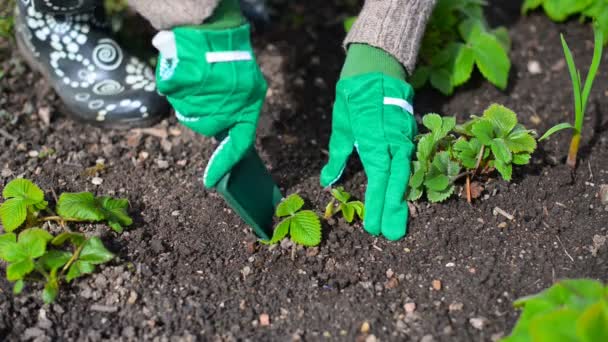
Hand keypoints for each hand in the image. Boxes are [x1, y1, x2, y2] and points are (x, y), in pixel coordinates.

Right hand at [152, 24, 266, 187]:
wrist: (217, 25)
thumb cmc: (231, 57)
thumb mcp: (246, 86)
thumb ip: (236, 111)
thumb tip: (223, 138)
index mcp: (249, 106)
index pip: (239, 144)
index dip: (223, 164)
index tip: (209, 181)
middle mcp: (231, 102)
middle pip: (204, 126)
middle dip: (199, 114)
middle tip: (201, 92)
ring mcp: (209, 93)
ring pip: (186, 111)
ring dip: (186, 97)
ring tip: (196, 75)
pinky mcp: (188, 80)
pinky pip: (172, 90)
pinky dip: (173, 80)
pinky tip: (184, 67)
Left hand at [320, 73, 416, 239]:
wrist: (377, 68)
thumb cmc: (353, 97)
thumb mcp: (341, 125)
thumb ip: (337, 155)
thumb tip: (328, 181)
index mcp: (373, 138)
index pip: (378, 176)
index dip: (377, 202)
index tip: (373, 225)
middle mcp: (393, 140)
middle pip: (395, 180)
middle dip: (393, 208)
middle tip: (392, 235)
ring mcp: (405, 137)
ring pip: (405, 173)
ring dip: (401, 199)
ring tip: (398, 224)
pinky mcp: (410, 135)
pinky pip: (409, 163)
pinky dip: (406, 183)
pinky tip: (403, 200)